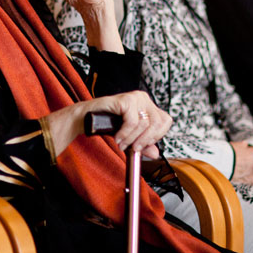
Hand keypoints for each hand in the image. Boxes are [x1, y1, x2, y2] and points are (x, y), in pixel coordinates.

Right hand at [44, 90, 170, 158]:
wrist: (87, 118)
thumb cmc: (108, 125)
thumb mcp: (129, 137)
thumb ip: (143, 144)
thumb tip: (156, 154)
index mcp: (148, 106)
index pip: (165, 121)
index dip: (157, 136)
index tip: (144, 145)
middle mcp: (144, 99)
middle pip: (159, 123)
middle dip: (146, 140)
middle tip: (134, 149)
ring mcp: (136, 98)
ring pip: (145, 124)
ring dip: (132, 139)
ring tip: (121, 143)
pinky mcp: (127, 99)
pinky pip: (133, 122)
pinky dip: (125, 133)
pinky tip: (118, 138)